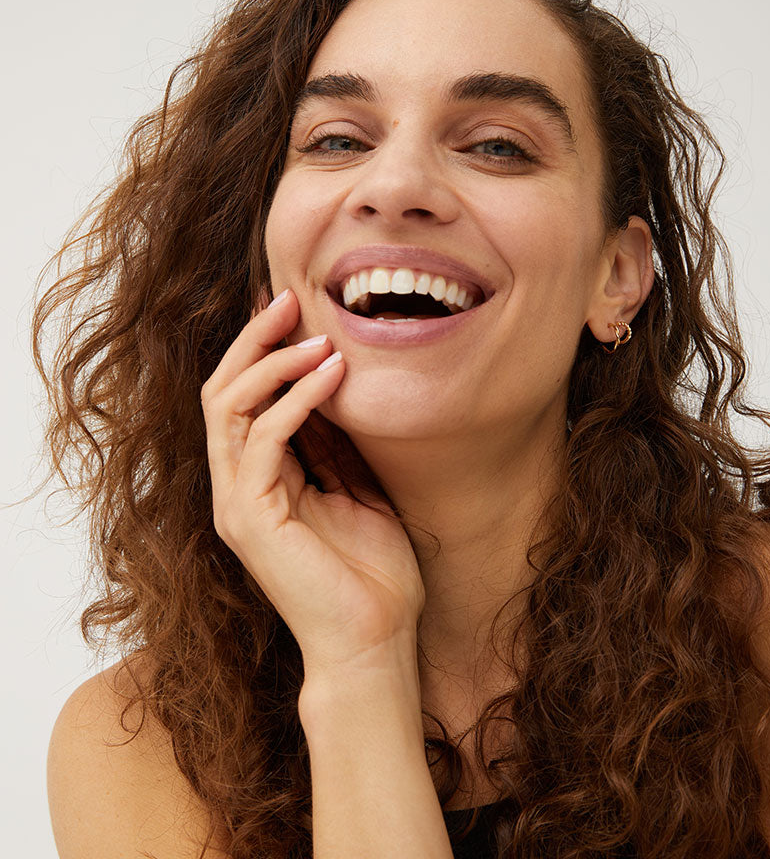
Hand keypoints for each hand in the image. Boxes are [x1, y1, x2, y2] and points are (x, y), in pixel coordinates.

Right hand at [200, 289, 424, 678]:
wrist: (373, 642)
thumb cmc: (371, 574)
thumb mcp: (356, 489)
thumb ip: (334, 444)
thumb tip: (334, 385)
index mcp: (258, 482)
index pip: (244, 400)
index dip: (263, 351)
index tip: (296, 310)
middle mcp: (236, 488)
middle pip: (223, 393)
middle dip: (254, 341)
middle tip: (291, 298)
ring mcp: (237, 503)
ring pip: (229, 408)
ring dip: (273, 362)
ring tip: (318, 335)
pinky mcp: (250, 518)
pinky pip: (264, 440)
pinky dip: (295, 399)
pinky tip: (332, 375)